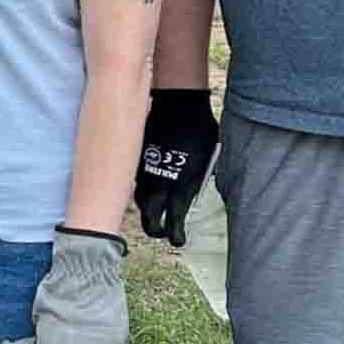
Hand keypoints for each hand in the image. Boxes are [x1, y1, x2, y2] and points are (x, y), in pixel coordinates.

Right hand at [135, 88, 218, 247]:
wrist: (178, 103)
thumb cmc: (200, 130)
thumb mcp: (207, 161)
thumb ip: (197, 181)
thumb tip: (193, 191)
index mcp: (180, 189)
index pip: (173, 225)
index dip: (175, 236)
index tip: (178, 239)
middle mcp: (159, 184)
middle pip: (149, 219)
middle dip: (155, 229)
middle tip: (162, 230)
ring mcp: (145, 170)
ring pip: (140, 199)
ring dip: (147, 208)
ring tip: (156, 208)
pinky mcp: (137, 157)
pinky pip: (136, 179)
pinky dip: (142, 186)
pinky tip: (150, 182)